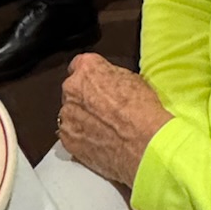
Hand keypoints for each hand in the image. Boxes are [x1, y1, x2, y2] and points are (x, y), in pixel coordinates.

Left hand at [57, 52, 170, 188]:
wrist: (143, 144)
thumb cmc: (142, 111)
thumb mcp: (132, 79)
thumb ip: (110, 76)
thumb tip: (106, 80)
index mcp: (87, 68)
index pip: (80, 66)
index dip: (91, 76)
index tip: (96, 84)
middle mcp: (72, 88)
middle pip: (74, 90)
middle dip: (85, 98)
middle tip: (104, 110)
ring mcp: (67, 115)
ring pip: (71, 113)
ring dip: (81, 118)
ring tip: (103, 129)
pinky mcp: (67, 139)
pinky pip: (71, 135)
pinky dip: (81, 137)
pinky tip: (99, 142)